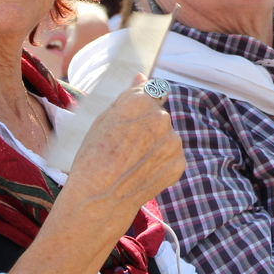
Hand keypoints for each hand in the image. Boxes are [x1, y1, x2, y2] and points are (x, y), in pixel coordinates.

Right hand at [56, 75, 184, 243]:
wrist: (100, 197)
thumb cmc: (93, 157)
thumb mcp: (103, 120)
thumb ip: (127, 96)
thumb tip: (142, 77)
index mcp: (141, 101)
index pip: (152, 91)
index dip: (141, 106)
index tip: (133, 119)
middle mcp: (162, 117)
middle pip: (159, 115)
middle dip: (149, 126)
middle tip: (128, 146)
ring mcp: (173, 141)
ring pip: (167, 136)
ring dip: (157, 144)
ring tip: (134, 162)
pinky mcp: (179, 162)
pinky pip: (172, 156)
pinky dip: (161, 162)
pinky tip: (143, 172)